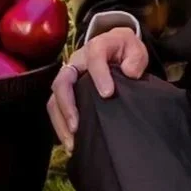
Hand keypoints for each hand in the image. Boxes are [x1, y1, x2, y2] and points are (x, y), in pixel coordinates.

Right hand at [47, 25, 147, 152]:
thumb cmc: (124, 50)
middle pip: (62, 81)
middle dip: (67, 105)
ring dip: (61, 122)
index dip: (100, 75)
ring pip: (55, 99)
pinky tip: (72, 143)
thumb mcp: (135, 48)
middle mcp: (76, 63)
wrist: (115, 49)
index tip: (108, 94)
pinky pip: (56, 109)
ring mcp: (68, 78)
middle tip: (77, 126)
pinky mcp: (66, 92)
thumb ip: (135, 58)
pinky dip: (61, 127)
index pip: (94, 57)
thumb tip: (130, 72)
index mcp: (96, 47)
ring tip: (72, 143)